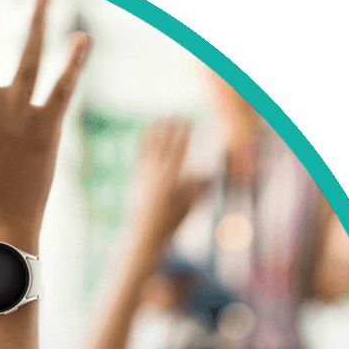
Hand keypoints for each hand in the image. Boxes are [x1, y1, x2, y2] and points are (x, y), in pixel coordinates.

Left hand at [128, 120, 210, 257]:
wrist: (144, 235)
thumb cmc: (172, 221)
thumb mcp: (191, 205)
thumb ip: (202, 187)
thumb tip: (213, 171)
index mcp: (170, 178)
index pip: (179, 149)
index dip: (184, 133)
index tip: (190, 121)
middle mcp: (154, 174)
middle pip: (163, 143)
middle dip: (170, 127)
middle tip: (177, 113)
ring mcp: (142, 175)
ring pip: (148, 148)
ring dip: (154, 131)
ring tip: (159, 117)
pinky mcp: (135, 179)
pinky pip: (139, 156)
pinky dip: (143, 143)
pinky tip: (146, 133)